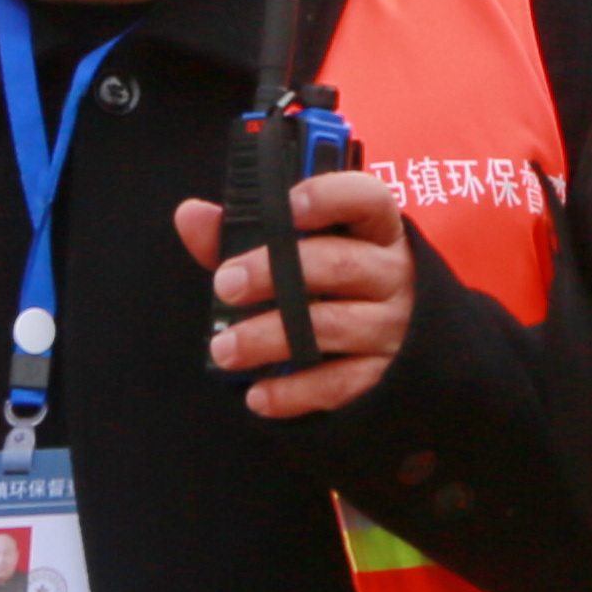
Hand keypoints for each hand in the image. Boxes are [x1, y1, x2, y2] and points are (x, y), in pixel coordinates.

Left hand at [173, 164, 412, 416]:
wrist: (400, 356)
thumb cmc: (335, 289)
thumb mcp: (297, 254)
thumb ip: (245, 235)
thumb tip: (191, 215)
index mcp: (375, 231)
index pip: (366, 198)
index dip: (330, 197)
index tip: (288, 206)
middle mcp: (392, 274)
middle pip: (339, 264)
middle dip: (275, 273)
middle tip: (226, 285)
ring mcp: (393, 326)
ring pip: (331, 326)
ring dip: (269, 336)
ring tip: (225, 348)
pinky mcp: (385, 376)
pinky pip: (338, 384)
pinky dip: (294, 392)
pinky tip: (258, 395)